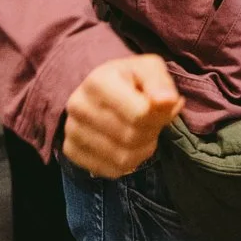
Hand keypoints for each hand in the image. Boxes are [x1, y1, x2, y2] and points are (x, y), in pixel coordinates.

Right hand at [62, 55, 182, 178]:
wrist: (100, 90)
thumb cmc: (130, 79)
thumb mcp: (149, 69)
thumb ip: (160, 83)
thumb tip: (169, 101)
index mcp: (98, 81)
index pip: (139, 114)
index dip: (160, 115)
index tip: (164, 106)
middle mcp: (79, 106)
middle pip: (131, 137)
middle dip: (152, 132)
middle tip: (155, 120)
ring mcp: (72, 130)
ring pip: (123, 158)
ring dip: (143, 149)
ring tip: (143, 132)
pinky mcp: (71, 151)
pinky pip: (110, 171)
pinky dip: (129, 163)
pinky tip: (129, 145)